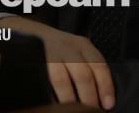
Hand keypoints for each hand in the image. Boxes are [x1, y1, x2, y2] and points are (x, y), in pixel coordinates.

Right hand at [0, 17, 114, 109]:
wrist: (31, 33)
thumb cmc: (59, 48)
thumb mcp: (77, 51)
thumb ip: (89, 68)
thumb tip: (103, 96)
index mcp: (83, 46)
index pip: (99, 66)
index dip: (105, 86)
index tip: (108, 104)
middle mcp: (68, 48)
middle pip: (83, 74)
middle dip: (89, 97)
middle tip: (91, 110)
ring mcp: (50, 53)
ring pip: (62, 79)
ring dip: (69, 98)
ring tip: (72, 109)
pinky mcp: (35, 60)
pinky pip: (43, 79)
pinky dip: (49, 95)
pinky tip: (53, 103)